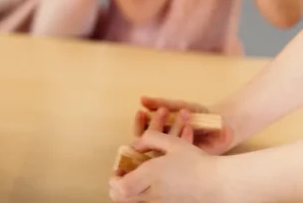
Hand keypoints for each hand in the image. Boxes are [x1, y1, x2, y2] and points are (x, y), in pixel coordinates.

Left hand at [109, 132, 227, 202]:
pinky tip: (152, 188)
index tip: (118, 172)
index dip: (114, 181)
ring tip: (137, 183)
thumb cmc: (196, 161)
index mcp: (151, 175)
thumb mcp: (173, 142)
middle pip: (121, 198)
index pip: (121, 187)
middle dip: (117, 189)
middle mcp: (154, 193)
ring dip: (131, 194)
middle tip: (123, 179)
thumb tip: (134, 146)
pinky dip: (145, 199)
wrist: (220, 184)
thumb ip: (149, 138)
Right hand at [134, 96, 234, 154]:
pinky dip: (185, 138)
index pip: (141, 132)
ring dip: (171, 130)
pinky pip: (183, 153)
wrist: (223, 121)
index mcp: (159, 133)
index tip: (141, 111)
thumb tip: (141, 99)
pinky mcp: (192, 159)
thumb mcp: (177, 106)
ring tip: (182, 113)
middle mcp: (166, 146)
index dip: (139, 124)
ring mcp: (178, 155)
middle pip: (149, 143)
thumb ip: (159, 102)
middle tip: (163, 111)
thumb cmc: (198, 114)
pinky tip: (190, 127)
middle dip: (155, 126)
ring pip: (165, 149)